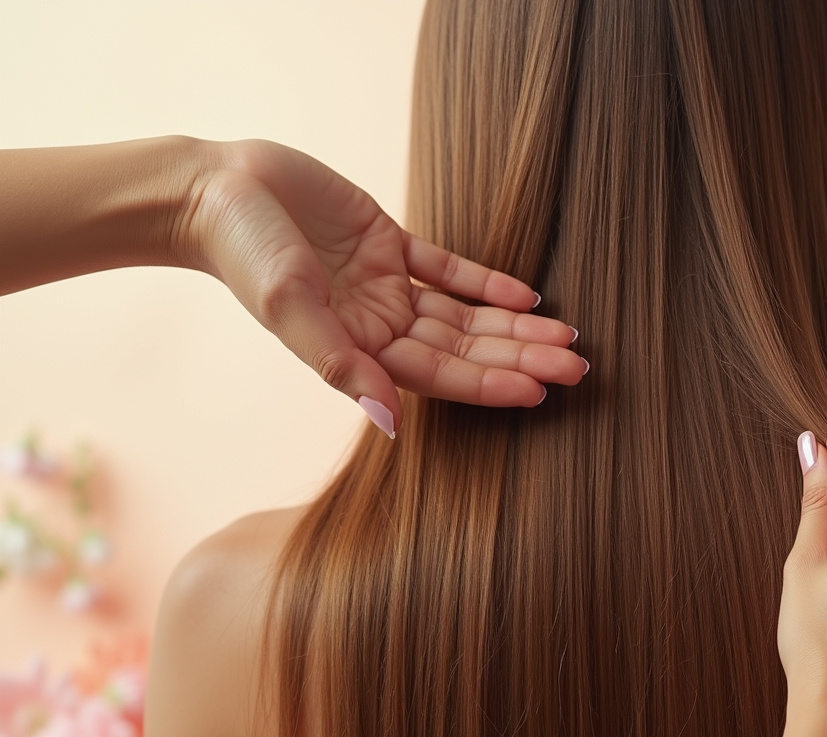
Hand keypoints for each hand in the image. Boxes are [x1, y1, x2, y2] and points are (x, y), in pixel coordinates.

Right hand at [175, 139, 585, 436]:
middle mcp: (377, 323)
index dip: (491, 382)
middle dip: (520, 358)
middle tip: (580, 367)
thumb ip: (340, 364)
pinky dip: (485, 282)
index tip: (542, 390)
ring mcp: (385, 284)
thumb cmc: (244, 252)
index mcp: (357, 348)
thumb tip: (390, 423)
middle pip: (464, 349)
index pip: (439, 374)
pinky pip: (447, 269)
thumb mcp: (291, 308)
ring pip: (464, 315)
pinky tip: (527, 297)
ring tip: (567, 336)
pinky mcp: (387, 242)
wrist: (214, 190)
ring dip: (514, 326)